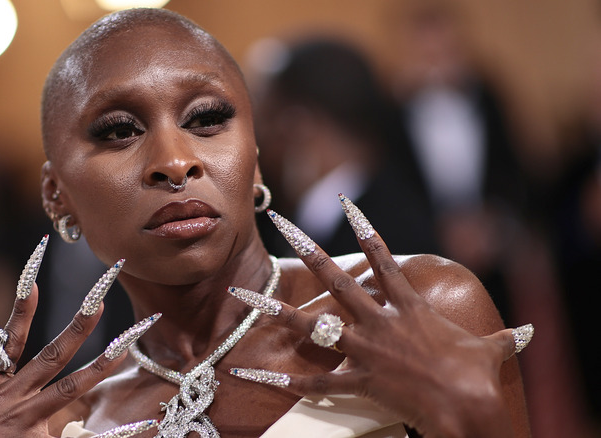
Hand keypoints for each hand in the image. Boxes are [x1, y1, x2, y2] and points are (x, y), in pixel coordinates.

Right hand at [0, 281, 121, 437]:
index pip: (9, 342)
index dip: (22, 309)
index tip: (34, 277)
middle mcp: (12, 399)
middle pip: (52, 354)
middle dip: (79, 324)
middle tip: (102, 297)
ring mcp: (26, 421)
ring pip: (70, 385)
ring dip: (101, 363)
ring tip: (128, 343)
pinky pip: (80, 437)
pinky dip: (113, 434)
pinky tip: (143, 422)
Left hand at [230, 202, 531, 437]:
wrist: (467, 404)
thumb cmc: (477, 375)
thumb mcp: (489, 351)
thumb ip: (502, 340)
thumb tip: (528, 335)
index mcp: (407, 306)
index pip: (381, 257)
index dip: (363, 227)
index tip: (345, 202)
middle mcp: (378, 321)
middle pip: (336, 279)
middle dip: (307, 248)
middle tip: (282, 223)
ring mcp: (363, 349)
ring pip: (310, 325)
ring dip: (274, 311)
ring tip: (244, 295)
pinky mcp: (357, 380)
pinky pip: (314, 382)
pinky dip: (283, 381)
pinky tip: (249, 376)